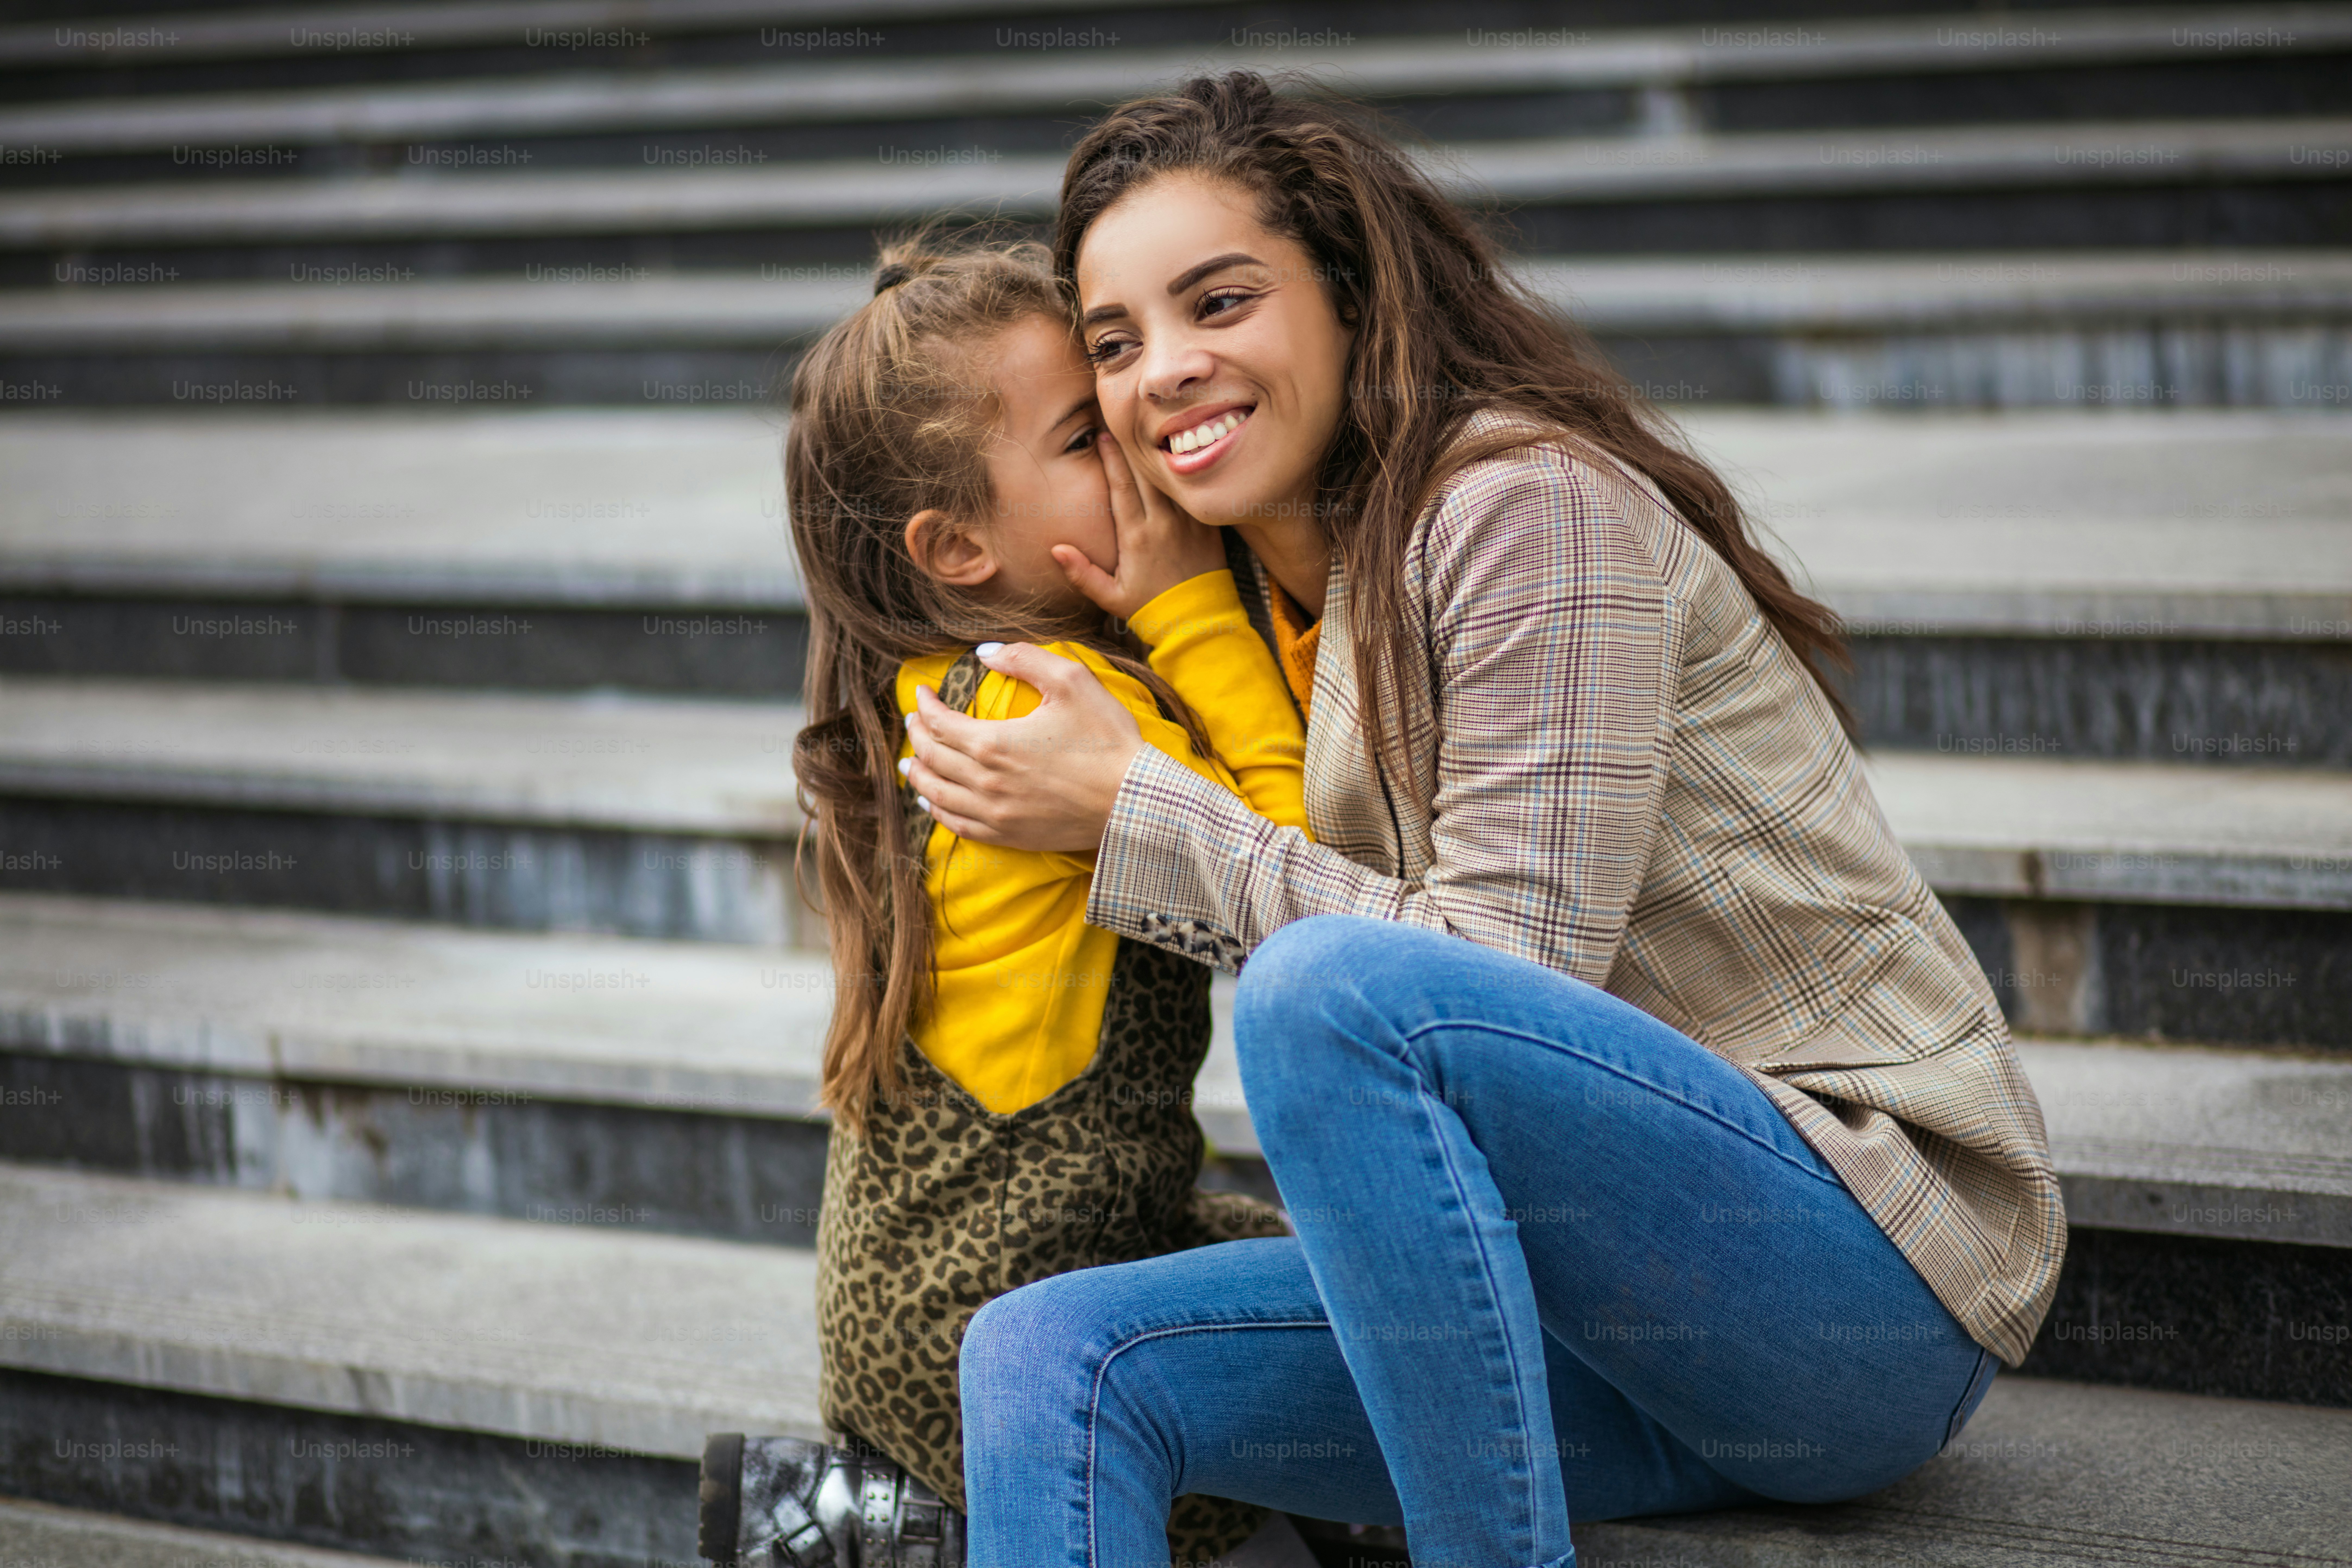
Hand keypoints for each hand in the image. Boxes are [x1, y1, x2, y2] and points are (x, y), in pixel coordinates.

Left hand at [901, 642, 1144, 851]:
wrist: (1136, 802)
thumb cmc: (1108, 740)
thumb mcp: (1073, 682)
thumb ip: (1025, 659)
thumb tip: (985, 653)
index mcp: (994, 744)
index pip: (940, 723)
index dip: (925, 705)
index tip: (923, 693)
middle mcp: (985, 783)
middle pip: (933, 757)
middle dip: (918, 736)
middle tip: (914, 722)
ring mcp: (995, 814)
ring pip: (938, 794)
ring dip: (919, 775)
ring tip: (910, 764)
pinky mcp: (1010, 836)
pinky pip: (958, 826)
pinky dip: (938, 811)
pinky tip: (932, 802)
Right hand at [1051, 432, 1226, 621]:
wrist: (1199, 623)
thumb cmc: (1151, 609)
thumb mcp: (1111, 598)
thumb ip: (1082, 573)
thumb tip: (1056, 549)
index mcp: (1137, 536)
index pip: (1121, 487)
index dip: (1111, 459)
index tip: (1102, 437)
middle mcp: (1163, 523)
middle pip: (1145, 474)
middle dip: (1132, 447)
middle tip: (1122, 421)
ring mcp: (1188, 522)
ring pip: (1170, 479)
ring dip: (1158, 456)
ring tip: (1149, 433)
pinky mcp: (1207, 526)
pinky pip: (1193, 493)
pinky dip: (1183, 474)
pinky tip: (1177, 459)